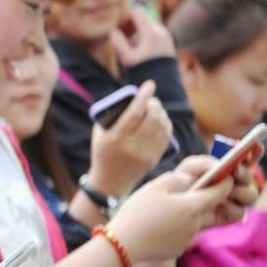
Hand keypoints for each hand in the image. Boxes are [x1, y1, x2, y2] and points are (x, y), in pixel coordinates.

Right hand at [89, 81, 172, 195]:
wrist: (110, 181)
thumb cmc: (103, 152)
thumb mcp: (100, 133)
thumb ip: (112, 115)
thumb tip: (132, 97)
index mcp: (116, 138)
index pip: (134, 112)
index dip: (143, 96)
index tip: (149, 84)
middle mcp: (132, 146)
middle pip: (151, 118)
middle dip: (154, 104)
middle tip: (151, 100)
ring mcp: (145, 154)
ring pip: (161, 126)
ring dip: (161, 113)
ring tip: (155, 109)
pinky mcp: (154, 159)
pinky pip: (166, 136)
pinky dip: (166, 125)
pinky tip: (161, 120)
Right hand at [107, 156, 235, 262]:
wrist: (123, 245)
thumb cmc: (137, 214)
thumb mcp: (154, 188)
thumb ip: (175, 179)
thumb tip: (188, 178)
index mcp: (192, 205)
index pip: (221, 191)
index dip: (224, 181)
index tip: (222, 175)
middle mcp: (195, 223)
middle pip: (211, 207)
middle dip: (208, 197)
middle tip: (194, 188)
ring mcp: (188, 238)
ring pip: (196, 220)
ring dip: (189, 213)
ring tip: (167, 208)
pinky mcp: (179, 248)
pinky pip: (184, 233)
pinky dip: (177, 227)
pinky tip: (158, 225)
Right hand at [110, 8, 175, 67]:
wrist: (164, 84)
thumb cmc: (143, 72)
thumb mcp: (127, 59)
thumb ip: (118, 42)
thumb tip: (112, 30)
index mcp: (151, 32)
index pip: (137, 11)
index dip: (125, 17)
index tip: (119, 29)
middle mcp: (161, 30)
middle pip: (142, 17)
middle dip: (130, 25)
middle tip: (121, 37)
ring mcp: (166, 35)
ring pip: (147, 24)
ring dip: (136, 31)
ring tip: (129, 45)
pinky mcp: (167, 41)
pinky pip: (153, 32)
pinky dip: (143, 36)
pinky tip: (138, 49)